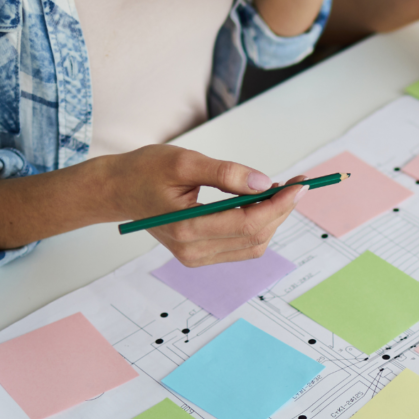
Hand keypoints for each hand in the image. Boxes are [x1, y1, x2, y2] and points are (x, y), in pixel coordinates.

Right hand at [101, 145, 305, 267]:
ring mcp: (196, 257)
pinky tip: (262, 203)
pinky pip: (241, 246)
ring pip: (253, 245)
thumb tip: (263, 183)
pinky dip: (258, 226)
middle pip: (256, 236)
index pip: (248, 223)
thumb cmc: (145, 171)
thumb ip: (225, 173)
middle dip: (282, 210)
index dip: (279, 205)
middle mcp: (193, 251)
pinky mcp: (200, 255)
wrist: (118, 189)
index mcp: (187, 228)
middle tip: (296, 183)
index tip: (300, 185)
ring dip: (273, 219)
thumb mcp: (184, 161)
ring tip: (280, 191)